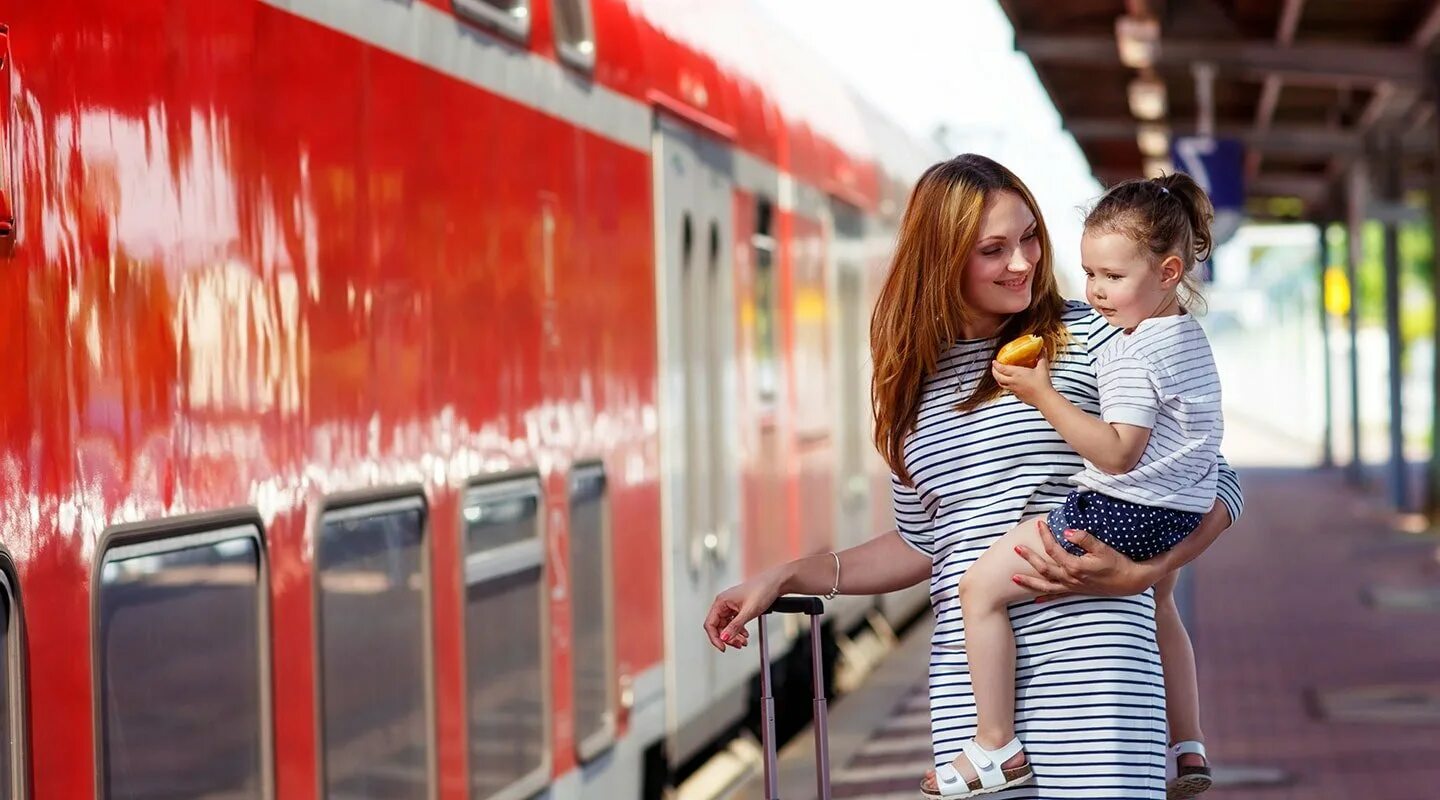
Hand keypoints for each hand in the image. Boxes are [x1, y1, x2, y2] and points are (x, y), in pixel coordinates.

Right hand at [703, 569, 784, 651]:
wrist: (775, 583)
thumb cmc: (762, 590)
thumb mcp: (748, 612)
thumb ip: (735, 626)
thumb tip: (723, 637)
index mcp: (721, 601)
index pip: (710, 624)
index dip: (715, 638)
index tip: (723, 647)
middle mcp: (724, 603)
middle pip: (718, 626)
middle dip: (727, 637)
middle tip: (737, 645)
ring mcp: (731, 605)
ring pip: (726, 626)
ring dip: (733, 635)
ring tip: (743, 642)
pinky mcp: (738, 608)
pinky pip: (734, 622)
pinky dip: (739, 630)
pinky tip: (745, 635)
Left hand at [992, 356, 1053, 407]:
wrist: (1044, 399)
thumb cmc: (1043, 384)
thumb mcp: (1042, 368)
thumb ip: (1041, 357)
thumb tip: (1042, 349)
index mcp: (1017, 373)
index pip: (1002, 368)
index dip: (996, 365)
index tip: (994, 361)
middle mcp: (1013, 382)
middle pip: (998, 376)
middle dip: (994, 371)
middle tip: (994, 367)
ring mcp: (1014, 389)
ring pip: (1001, 384)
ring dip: (998, 379)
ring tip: (999, 375)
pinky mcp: (1017, 395)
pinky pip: (1008, 389)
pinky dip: (1006, 385)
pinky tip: (1010, 384)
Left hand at [1011, 520, 1161, 600]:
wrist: (1130, 581)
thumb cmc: (1117, 563)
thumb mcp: (1103, 548)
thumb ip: (1083, 538)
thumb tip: (1065, 531)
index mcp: (1074, 566)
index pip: (1053, 549)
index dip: (1045, 536)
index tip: (1040, 524)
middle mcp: (1070, 578)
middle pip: (1044, 568)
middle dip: (1028, 558)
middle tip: (1016, 548)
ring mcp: (1072, 587)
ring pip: (1045, 585)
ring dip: (1029, 581)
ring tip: (1014, 578)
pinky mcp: (1077, 591)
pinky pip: (1057, 596)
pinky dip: (1045, 597)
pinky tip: (1034, 599)